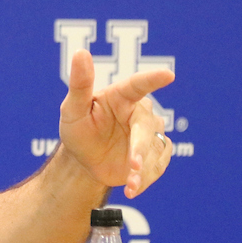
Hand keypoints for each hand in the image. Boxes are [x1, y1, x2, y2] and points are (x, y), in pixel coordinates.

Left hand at [58, 49, 175, 197]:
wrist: (84, 161)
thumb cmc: (77, 129)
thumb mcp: (72, 109)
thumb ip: (80, 84)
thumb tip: (81, 53)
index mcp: (121, 97)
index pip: (138, 85)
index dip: (152, 80)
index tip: (168, 75)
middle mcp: (139, 113)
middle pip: (147, 127)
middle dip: (141, 147)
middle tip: (134, 166)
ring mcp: (149, 134)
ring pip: (156, 149)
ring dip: (146, 169)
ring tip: (132, 184)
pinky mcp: (155, 154)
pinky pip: (159, 166)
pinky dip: (147, 179)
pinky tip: (133, 189)